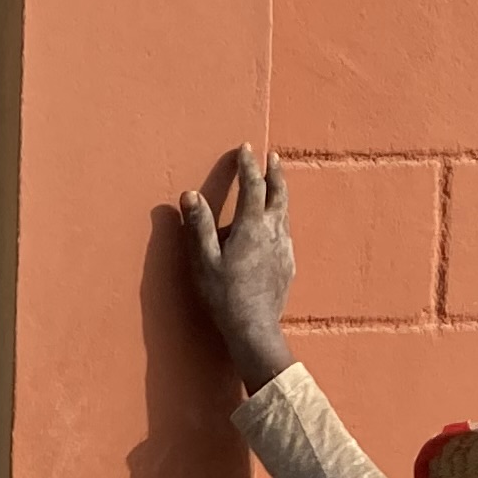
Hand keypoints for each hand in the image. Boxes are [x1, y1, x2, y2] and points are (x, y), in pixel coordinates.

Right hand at [175, 143, 296, 392]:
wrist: (254, 328)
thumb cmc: (224, 296)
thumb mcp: (204, 261)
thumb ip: (198, 226)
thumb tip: (190, 195)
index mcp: (251, 227)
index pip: (252, 186)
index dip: (248, 165)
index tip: (245, 148)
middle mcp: (273, 232)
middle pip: (278, 194)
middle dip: (274, 173)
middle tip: (273, 157)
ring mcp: (284, 249)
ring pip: (284, 213)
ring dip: (279, 195)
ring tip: (275, 187)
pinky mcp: (288, 265)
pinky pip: (285, 234)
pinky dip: (280, 221)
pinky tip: (275, 228)